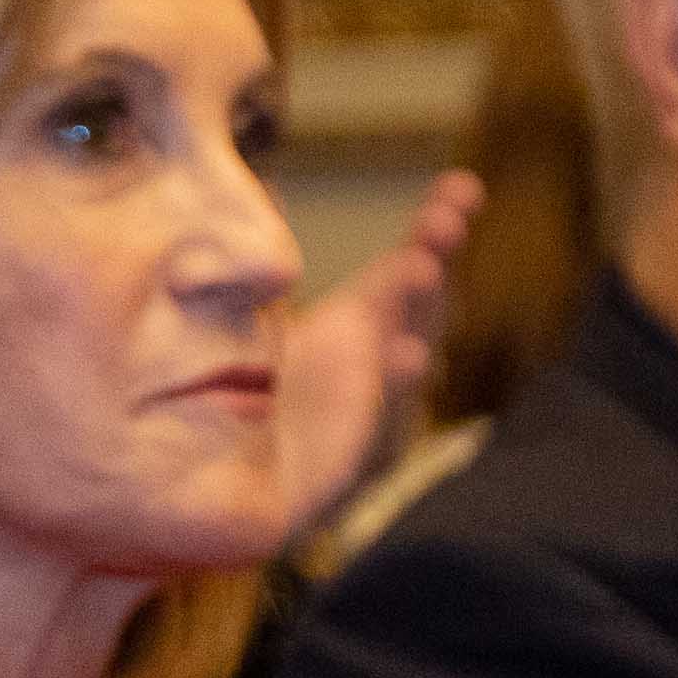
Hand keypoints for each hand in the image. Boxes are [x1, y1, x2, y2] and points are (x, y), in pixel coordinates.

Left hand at [276, 168, 480, 542]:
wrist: (215, 490)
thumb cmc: (250, 394)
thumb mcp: (254, 318)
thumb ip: (266, 264)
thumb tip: (271, 187)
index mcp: (366, 325)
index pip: (410, 269)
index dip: (437, 228)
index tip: (463, 188)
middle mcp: (379, 369)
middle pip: (420, 312)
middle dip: (434, 263)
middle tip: (441, 223)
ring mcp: (370, 422)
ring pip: (406, 369)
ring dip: (418, 316)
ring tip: (420, 269)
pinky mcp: (347, 474)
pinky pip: (376, 432)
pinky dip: (392, 390)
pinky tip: (406, 352)